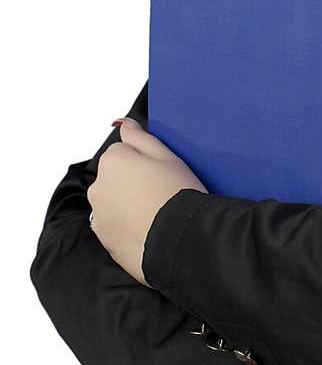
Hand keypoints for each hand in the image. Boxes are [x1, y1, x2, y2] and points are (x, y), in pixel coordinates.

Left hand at [88, 116, 207, 286]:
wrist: (181, 240)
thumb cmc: (178, 193)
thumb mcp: (167, 156)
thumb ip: (140, 137)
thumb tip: (122, 123)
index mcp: (112, 161)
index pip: (124, 153)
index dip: (146, 162)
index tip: (161, 174)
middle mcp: (98, 187)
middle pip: (115, 179)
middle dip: (132, 184)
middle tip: (161, 194)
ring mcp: (99, 216)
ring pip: (114, 204)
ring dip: (128, 206)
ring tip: (157, 215)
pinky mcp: (105, 241)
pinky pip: (116, 228)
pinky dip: (128, 228)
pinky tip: (150, 230)